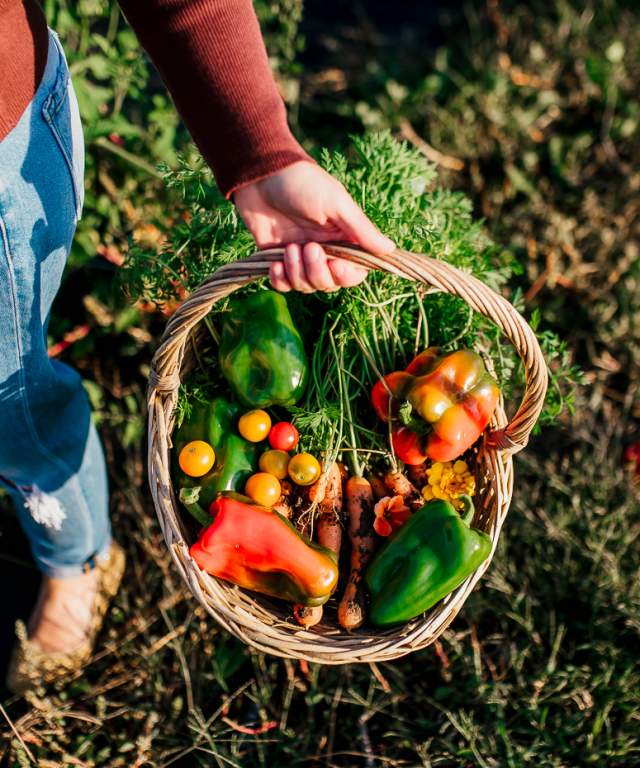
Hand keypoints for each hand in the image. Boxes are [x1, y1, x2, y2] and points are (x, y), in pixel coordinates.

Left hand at [233, 161, 394, 291]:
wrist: (259, 176)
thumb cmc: (302, 183)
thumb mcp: (336, 203)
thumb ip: (361, 229)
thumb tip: (390, 250)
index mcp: (343, 238)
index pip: (354, 272)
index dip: (347, 276)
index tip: (337, 266)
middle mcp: (324, 251)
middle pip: (329, 283)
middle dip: (318, 272)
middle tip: (308, 247)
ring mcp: (300, 257)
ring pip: (306, 286)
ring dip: (297, 272)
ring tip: (289, 248)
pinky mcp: (276, 260)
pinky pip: (283, 285)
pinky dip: (280, 279)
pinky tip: (275, 263)